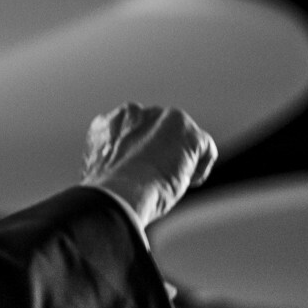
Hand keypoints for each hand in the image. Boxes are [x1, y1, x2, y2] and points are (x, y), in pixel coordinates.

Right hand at [82, 103, 219, 230]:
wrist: (116, 194)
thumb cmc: (106, 194)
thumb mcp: (102, 174)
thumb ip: (114, 162)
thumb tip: (123, 174)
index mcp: (108, 123)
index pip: (133, 134)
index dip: (139, 156)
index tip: (138, 176)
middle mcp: (134, 112)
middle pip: (160, 131)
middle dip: (161, 152)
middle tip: (155, 180)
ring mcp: (163, 118)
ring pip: (183, 138)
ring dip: (180, 160)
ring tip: (167, 184)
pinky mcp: (188, 131)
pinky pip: (205, 149)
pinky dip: (199, 170)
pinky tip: (183, 184)